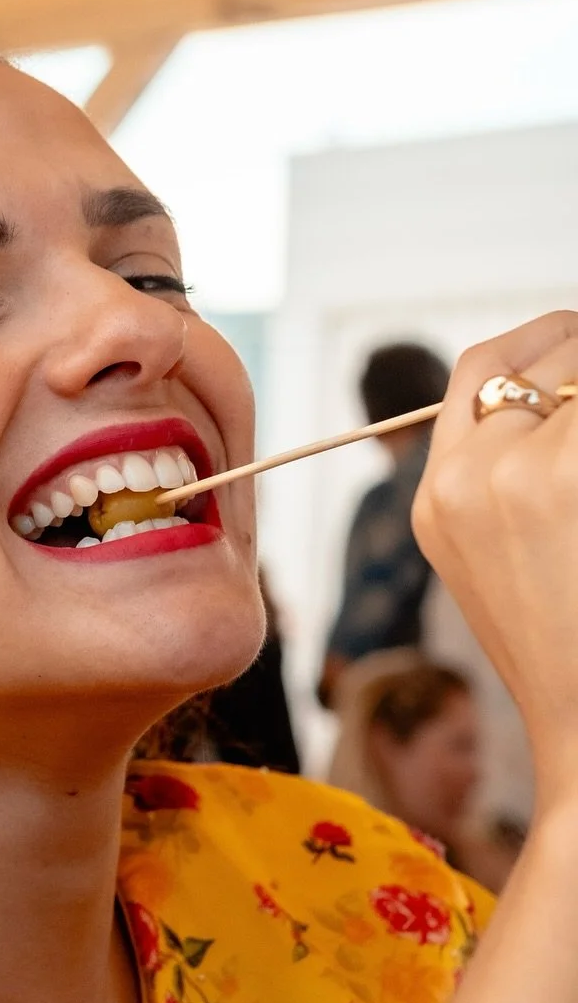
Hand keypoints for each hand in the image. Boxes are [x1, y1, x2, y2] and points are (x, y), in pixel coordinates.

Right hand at [412, 311, 577, 794]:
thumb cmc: (574, 665)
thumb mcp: (506, 564)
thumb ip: (514, 482)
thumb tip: (562, 389)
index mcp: (439, 502)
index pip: (481, 369)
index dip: (547, 338)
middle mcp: (465, 479)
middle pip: (548, 359)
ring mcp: (520, 476)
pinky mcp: (570, 478)